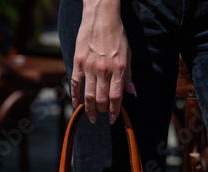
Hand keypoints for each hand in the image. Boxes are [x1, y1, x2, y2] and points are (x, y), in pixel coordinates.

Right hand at [71, 0, 136, 124]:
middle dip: (103, 111)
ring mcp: (89, 67)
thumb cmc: (116, 35)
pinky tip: (76, 105)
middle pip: (101, 100)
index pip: (116, 97)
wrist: (101, 16)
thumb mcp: (127, 55)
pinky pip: (75, 84)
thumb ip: (128, 76)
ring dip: (90, 110)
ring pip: (88, 96)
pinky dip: (75, 96)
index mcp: (118, 69)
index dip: (115, 111)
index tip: (113, 119)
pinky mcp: (78, 62)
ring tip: (91, 117)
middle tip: (103, 114)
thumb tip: (132, 93)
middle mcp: (103, 70)